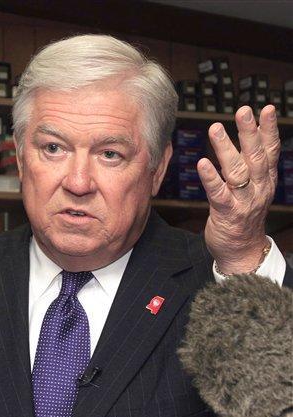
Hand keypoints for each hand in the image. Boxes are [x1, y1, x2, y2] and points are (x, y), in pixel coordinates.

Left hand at [197, 105, 279, 273]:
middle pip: (255, 157)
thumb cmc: (244, 215)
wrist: (242, 251)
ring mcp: (244, 202)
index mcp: (265, 180)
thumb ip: (252, 165)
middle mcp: (258, 188)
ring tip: (215, 129)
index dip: (269, 130)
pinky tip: (203, 163)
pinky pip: (219, 194)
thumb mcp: (255, 187)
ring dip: (226, 149)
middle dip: (250, 133)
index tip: (266, 109)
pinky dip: (211, 178)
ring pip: (237, 172)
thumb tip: (250, 136)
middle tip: (243, 111)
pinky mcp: (227, 214)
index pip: (270, 151)